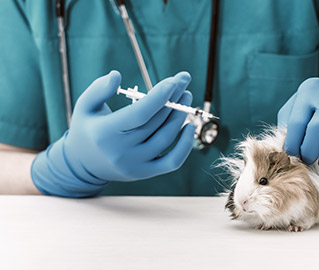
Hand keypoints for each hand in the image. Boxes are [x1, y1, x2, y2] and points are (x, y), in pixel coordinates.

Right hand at [31, 71, 194, 196]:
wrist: (84, 165)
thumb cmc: (88, 128)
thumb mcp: (85, 106)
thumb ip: (99, 89)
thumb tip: (116, 75)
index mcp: (105, 133)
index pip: (139, 114)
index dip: (159, 96)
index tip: (174, 81)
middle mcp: (121, 151)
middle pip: (156, 122)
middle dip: (174, 99)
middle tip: (183, 82)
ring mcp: (136, 165)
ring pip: (166, 138)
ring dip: (180, 116)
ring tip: (186, 97)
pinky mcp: (146, 173)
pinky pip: (172, 162)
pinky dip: (185, 146)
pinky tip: (189, 127)